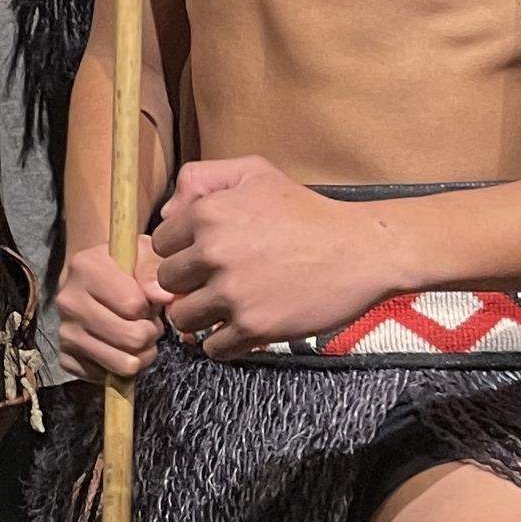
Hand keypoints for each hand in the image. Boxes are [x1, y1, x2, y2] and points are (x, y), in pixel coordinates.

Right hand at [52, 240, 169, 382]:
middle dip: (150, 333)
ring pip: (123, 363)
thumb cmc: (124, 265)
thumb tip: (163, 297)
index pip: (133, 306)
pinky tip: (118, 347)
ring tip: (136, 335)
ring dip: (140, 354)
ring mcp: (65, 332)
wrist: (91, 275)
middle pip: (131, 338)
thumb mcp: (143, 254)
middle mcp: (68, 301)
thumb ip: (154, 271)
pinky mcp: (65, 356)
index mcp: (84, 269)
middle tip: (148, 322)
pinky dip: (119, 367)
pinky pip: (105, 377)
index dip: (150, 307)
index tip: (146, 300)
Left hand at [151, 155, 382, 355]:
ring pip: (182, 317)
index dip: (179, 251)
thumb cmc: (307, 211)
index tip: (201, 256)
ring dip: (199, 316)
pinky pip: (214, 348)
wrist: (361, 250)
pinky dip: (223, 343)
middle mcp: (214, 253)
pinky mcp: (254, 327)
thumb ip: (202, 179)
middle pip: (166, 282)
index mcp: (208, 214)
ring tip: (223, 307)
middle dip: (186, 283)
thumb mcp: (254, 173)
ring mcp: (233, 293)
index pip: (159, 244)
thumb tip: (167, 213)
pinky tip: (240, 327)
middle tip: (211, 282)